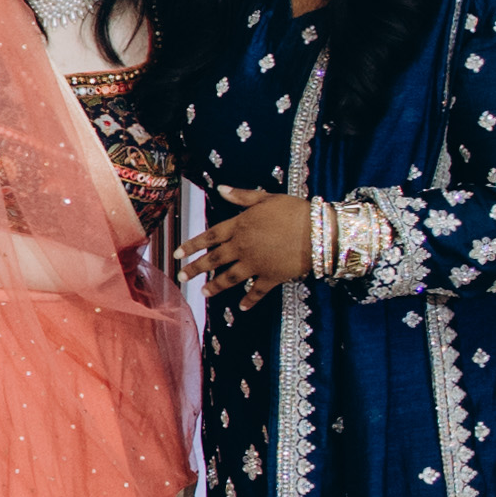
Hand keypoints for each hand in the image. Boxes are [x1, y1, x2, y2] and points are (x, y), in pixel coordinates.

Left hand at [178, 187, 317, 299]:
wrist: (319, 232)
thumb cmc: (294, 211)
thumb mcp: (266, 198)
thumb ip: (242, 196)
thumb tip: (220, 188)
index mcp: (239, 227)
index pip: (209, 237)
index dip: (192, 245)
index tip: (177, 254)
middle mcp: (242, 247)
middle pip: (214, 259)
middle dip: (195, 268)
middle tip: (181, 277)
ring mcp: (255, 264)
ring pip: (229, 278)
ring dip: (215, 286)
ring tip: (203, 293)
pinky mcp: (271, 277)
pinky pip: (257, 292)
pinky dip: (249, 301)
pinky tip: (241, 308)